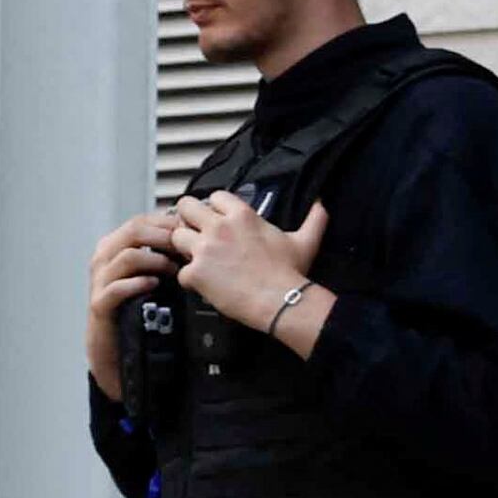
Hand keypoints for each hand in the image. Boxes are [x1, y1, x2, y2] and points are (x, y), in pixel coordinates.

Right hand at [83, 212, 181, 398]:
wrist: (115, 341)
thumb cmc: (137, 304)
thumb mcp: (152, 274)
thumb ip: (165, 255)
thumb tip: (195, 239)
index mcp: (115, 246)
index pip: (141, 221)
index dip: (168, 223)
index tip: (192, 231)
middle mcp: (104, 257)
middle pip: (134, 232)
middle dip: (165, 237)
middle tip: (189, 247)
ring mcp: (99, 279)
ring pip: (126, 256)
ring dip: (156, 260)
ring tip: (176, 269)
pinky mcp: (100, 302)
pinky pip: (117, 287)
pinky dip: (138, 283)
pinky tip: (155, 285)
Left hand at [169, 192, 330, 350]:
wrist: (281, 301)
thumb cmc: (291, 273)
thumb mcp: (305, 242)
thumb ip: (313, 219)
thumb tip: (322, 203)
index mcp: (242, 216)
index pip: (214, 196)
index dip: (214, 207)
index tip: (218, 219)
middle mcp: (218, 227)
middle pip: (184, 207)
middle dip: (188, 219)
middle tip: (197, 234)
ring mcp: (204, 249)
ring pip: (175, 236)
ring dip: (185, 248)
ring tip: (199, 260)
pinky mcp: (195, 272)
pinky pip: (181, 272)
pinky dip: (191, 280)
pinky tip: (205, 285)